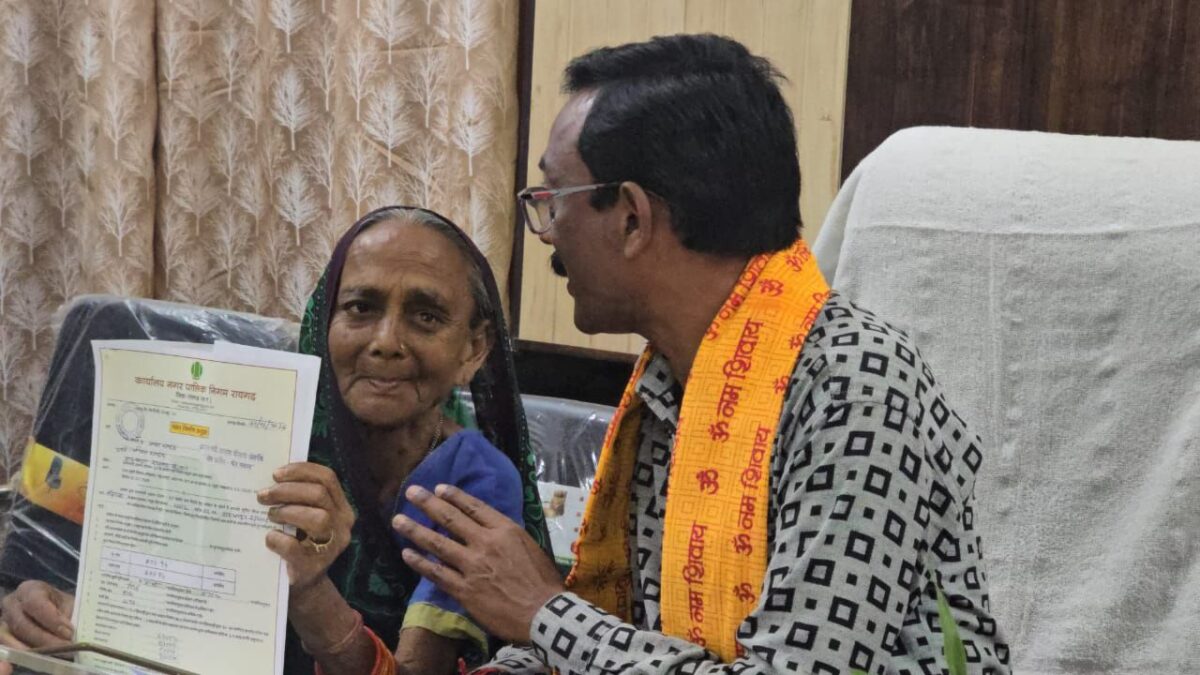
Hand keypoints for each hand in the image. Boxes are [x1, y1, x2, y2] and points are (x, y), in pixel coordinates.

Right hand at [0, 580, 74, 670]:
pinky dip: (25, 654)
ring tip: (56, 654)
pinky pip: (9, 648)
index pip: (35, 603)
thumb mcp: (70, 605)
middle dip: (46, 639)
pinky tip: (40, 658)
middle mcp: (12, 603)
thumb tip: (74, 633)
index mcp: (29, 589)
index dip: (51, 619)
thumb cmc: (62, 606)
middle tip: (66, 648)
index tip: (69, 632)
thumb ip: (72, 616)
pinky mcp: (4, 636)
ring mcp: (4, 621)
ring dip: (36, 649)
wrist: (55, 612)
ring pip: (14, 639)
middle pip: (23, 625)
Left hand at [259, 462, 355, 594]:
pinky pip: (294, 547)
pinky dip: (277, 539)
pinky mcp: (314, 566)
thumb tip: (273, 477)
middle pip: (319, 494)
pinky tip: (269, 538)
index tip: (276, 474)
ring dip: (287, 511)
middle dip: (287, 490)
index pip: (328, 478)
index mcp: (342, 508)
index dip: (301, 471)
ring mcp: (332, 546)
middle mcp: (343, 525)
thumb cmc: (301, 543)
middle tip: (263, 495)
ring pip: (317, 517)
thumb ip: (301, 498)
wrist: (305, 585)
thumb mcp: (308, 516)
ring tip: (270, 515)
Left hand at [392, 484, 563, 643]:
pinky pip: (436, 573)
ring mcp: (472, 566)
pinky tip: (406, 554)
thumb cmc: (542, 580)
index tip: (438, 488)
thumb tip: (491, 529)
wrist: (542, 612)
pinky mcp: (463, 589)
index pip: (474, 507)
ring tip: (398, 520)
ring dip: (415, 530)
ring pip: (437, 544)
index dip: (454, 496)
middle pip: (451, 519)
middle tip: (411, 493)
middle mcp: (485, 543)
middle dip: (428, 504)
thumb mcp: (530, 547)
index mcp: (504, 530)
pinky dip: (420, 563)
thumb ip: (508, 536)